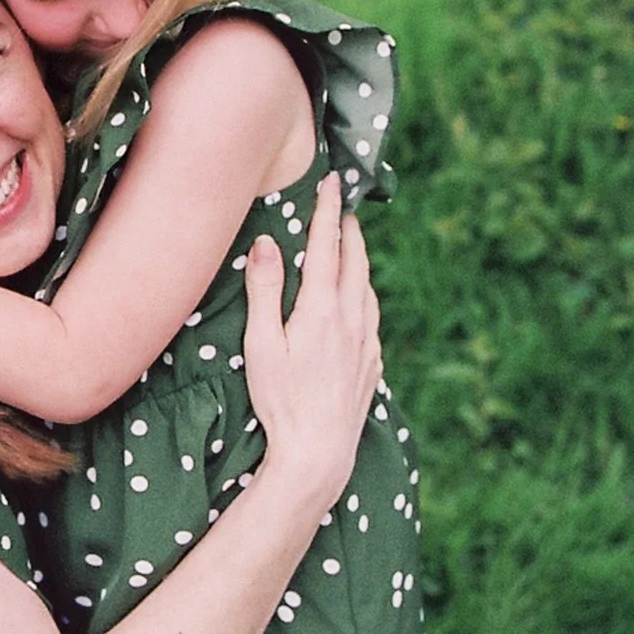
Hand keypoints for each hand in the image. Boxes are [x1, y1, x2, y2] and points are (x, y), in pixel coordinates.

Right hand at [239, 173, 381, 509]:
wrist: (320, 451)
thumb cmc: (281, 399)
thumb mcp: (261, 343)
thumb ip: (265, 290)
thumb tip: (266, 243)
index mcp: (322, 308)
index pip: (327, 246)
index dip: (327, 210)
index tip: (332, 181)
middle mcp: (352, 319)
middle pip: (356, 261)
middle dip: (349, 229)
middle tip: (343, 205)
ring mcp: (367, 342)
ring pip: (368, 288)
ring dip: (360, 261)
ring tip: (351, 246)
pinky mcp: (372, 364)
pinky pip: (372, 317)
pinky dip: (365, 295)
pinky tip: (359, 302)